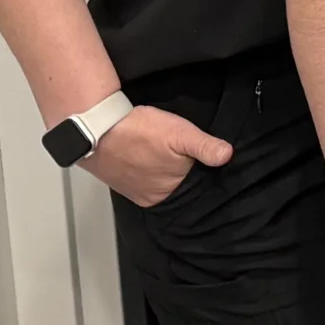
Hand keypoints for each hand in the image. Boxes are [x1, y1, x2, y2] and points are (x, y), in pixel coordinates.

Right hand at [85, 106, 231, 207]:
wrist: (96, 127)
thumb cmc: (138, 131)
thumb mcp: (180, 134)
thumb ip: (205, 147)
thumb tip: (228, 156)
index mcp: (168, 193)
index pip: (196, 185)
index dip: (205, 170)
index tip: (208, 157)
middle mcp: (151, 197)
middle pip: (179, 183)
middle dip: (186, 170)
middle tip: (187, 151)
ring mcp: (134, 190)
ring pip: (161, 179)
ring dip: (167, 168)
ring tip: (168, 151)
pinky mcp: (121, 180)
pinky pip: (144, 176)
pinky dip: (151, 167)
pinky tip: (152, 153)